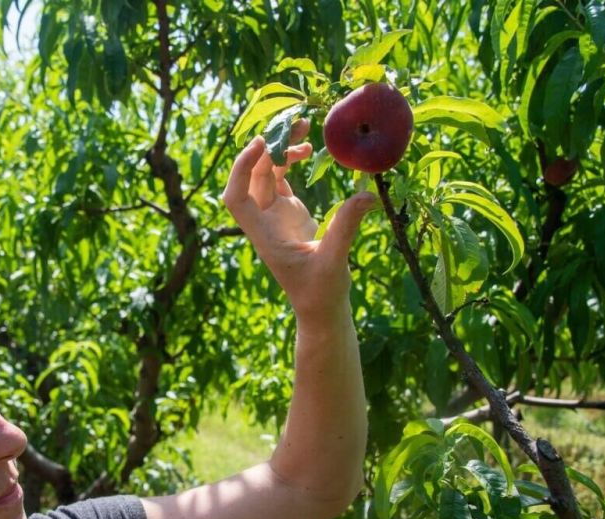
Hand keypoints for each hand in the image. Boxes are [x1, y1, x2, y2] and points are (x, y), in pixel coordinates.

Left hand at [222, 119, 376, 326]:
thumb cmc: (321, 291)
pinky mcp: (288, 214)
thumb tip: (368, 196)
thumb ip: (347, 227)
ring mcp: (275, 216)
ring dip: (279, 151)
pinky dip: (288, 163)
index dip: (241, 169)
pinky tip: (306, 151)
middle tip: (296, 126)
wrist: (320, 307)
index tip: (262, 145)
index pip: (236, 197)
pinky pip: (280, 181)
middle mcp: (264, 222)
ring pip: (266, 175)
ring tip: (304, 131)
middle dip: (268, 148)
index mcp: (264, 234)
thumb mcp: (334, 260)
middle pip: (252, 177)